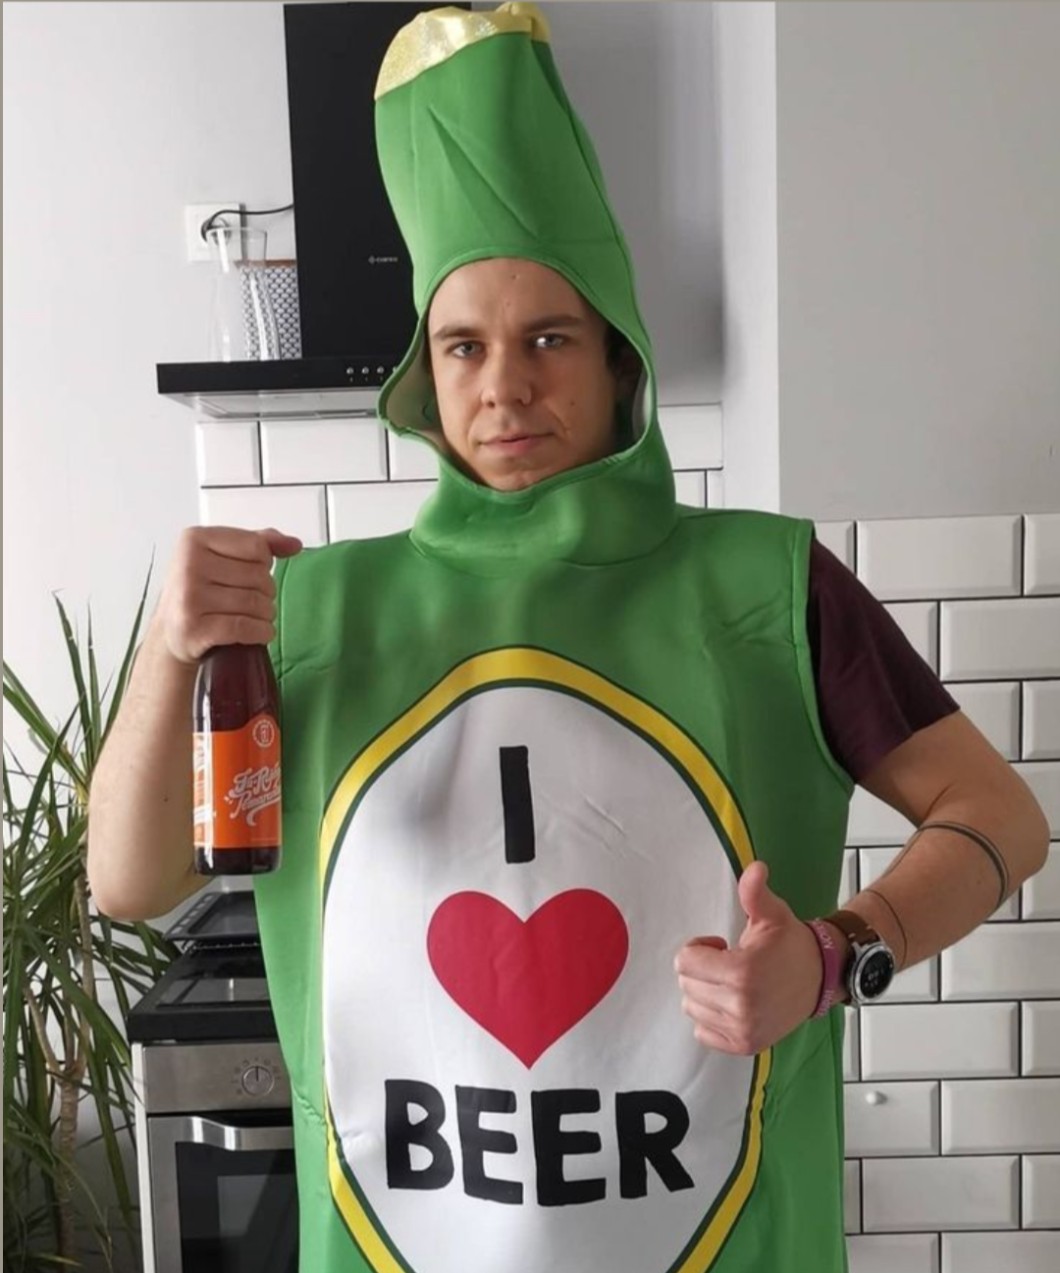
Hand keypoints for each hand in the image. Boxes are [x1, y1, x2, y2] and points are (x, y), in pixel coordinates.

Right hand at [153, 526, 302, 664]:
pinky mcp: (194, 628)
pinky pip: (245, 627)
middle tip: (251, 600)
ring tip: (253, 617)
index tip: (251, 572)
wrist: (171, 631)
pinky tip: (258, 632)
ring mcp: (189, 597)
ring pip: (255, 603)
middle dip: (265, 592)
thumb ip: (259, 543)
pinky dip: (261, 632)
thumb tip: (293, 544)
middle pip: (259, 576)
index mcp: (195, 539)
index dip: (264, 563)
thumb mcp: (222, 556)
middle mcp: (188, 565)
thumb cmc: (199, 591)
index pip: (257, 546)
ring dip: (265, 615)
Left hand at [674, 861, 822, 1054]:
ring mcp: (743, 1029)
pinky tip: (731, 1004)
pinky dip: (710, 1018)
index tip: (720, 946)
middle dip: (701, 969)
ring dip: (704, 993)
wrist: (819, 978)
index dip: (699, 948)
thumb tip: (755, 867)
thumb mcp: (771, 914)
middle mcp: (740, 1006)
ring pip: (692, 1007)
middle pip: (686, 984)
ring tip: (731, 983)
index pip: (685, 961)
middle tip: (727, 963)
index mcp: (742, 972)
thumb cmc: (789, 944)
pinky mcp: (745, 1046)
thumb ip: (754, 892)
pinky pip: (702, 1033)